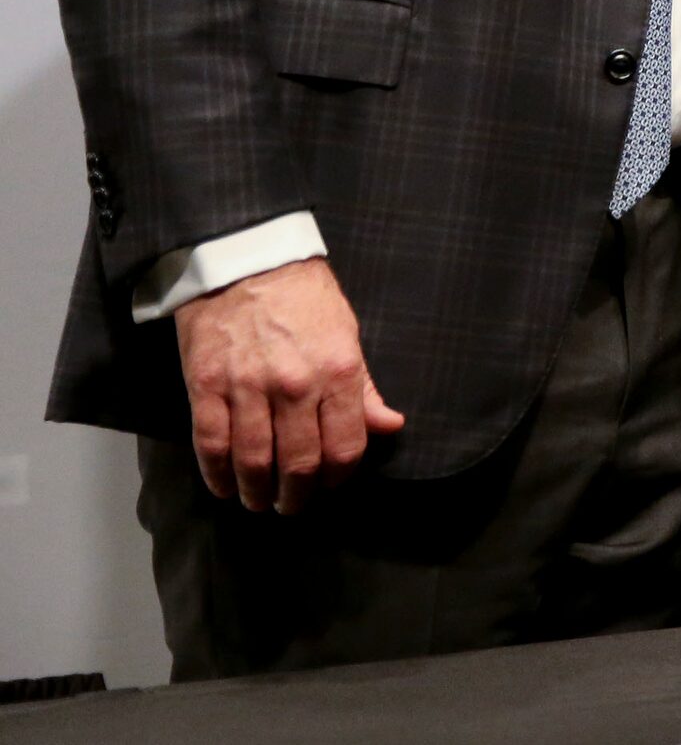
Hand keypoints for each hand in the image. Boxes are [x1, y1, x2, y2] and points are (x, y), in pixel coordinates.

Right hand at [173, 257, 403, 513]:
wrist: (248, 261)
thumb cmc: (305, 298)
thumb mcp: (348, 335)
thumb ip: (364, 387)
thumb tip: (390, 426)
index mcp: (337, 372)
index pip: (345, 447)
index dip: (339, 477)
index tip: (331, 485)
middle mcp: (295, 385)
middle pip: (299, 463)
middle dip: (298, 496)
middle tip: (294, 504)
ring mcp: (248, 387)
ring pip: (254, 462)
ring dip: (258, 494)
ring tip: (260, 501)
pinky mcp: (206, 386)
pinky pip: (211, 445)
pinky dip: (217, 475)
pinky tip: (225, 486)